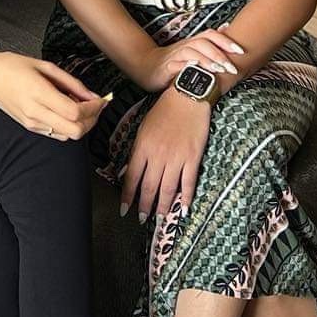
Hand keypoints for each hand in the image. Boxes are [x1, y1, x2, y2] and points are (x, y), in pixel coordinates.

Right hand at [0, 53, 108, 141]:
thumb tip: (92, 96)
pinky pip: (57, 134)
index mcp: (39, 93)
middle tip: (96, 106)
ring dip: (81, 124)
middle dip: (92, 120)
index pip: (75, 112)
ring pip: (68, 136)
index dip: (94, 108)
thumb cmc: (12, 67)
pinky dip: (69, 126)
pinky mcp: (30, 127)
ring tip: (81, 106)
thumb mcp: (45, 66)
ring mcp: (32, 123)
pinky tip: (67, 111)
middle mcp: (35, 113)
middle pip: (75, 131)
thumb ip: (71, 83)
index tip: (101, 99)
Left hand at [120, 88, 211, 222]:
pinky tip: (184, 209)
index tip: (124, 210)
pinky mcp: (192, 158)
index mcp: (142, 147)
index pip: (131, 178)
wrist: (187, 97)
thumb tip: (129, 171)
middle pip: (149, 187)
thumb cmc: (164, 110)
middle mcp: (158, 156)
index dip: (127, 196)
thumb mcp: (144, 128)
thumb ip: (138, 151)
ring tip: (160, 219)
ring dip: (163, 206)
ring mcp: (176, 158)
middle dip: (144, 206)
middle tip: (142, 219)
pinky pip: (188, 183)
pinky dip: (186, 198)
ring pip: (167, 189)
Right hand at [139, 28, 245, 92]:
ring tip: (219, 69)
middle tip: (233, 66)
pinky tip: (197, 71)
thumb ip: (209, 44)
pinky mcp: (167, 67)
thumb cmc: (174, 61)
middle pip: (204, 42)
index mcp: (194, 42)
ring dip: (207, 60)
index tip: (241, 50)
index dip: (226, 41)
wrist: (147, 66)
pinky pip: (178, 64)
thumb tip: (227, 29)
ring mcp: (176, 55)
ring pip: (193, 52)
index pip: (212, 35)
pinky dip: (189, 66)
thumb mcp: (193, 52)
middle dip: (220, 53)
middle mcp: (186, 46)